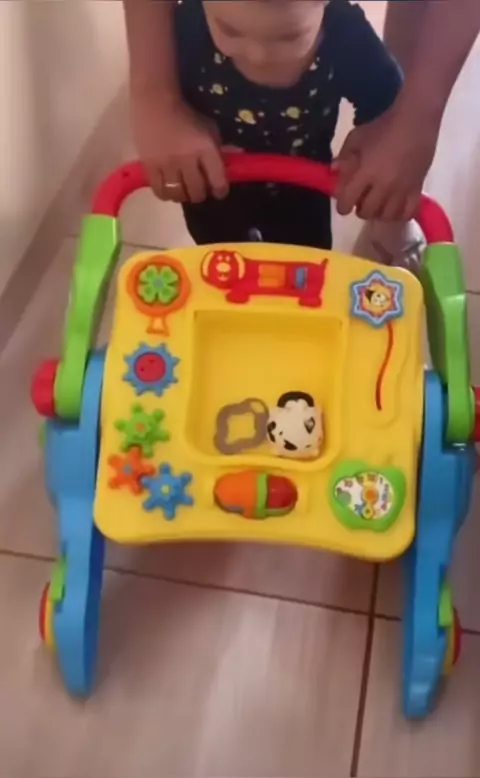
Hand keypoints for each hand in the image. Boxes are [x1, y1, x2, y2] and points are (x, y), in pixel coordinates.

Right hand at [131, 88, 227, 203]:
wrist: (155, 102)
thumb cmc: (186, 114)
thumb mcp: (210, 128)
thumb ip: (217, 150)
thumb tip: (224, 171)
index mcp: (205, 148)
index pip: (217, 181)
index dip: (220, 191)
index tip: (219, 191)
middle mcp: (187, 159)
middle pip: (197, 192)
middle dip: (201, 194)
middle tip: (199, 189)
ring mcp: (167, 164)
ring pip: (178, 195)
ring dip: (183, 196)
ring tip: (183, 190)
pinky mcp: (150, 166)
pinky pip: (159, 191)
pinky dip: (166, 194)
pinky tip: (169, 189)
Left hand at [334, 100, 439, 220]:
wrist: (416, 119)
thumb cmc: (383, 125)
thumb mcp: (357, 137)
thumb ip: (344, 156)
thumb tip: (334, 172)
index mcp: (365, 172)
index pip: (347, 202)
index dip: (342, 206)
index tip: (344, 202)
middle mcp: (383, 185)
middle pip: (366, 212)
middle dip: (360, 209)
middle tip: (363, 199)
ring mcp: (402, 189)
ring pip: (386, 216)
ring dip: (379, 212)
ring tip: (379, 203)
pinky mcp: (417, 188)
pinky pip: (408, 213)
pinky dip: (400, 214)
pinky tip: (396, 206)